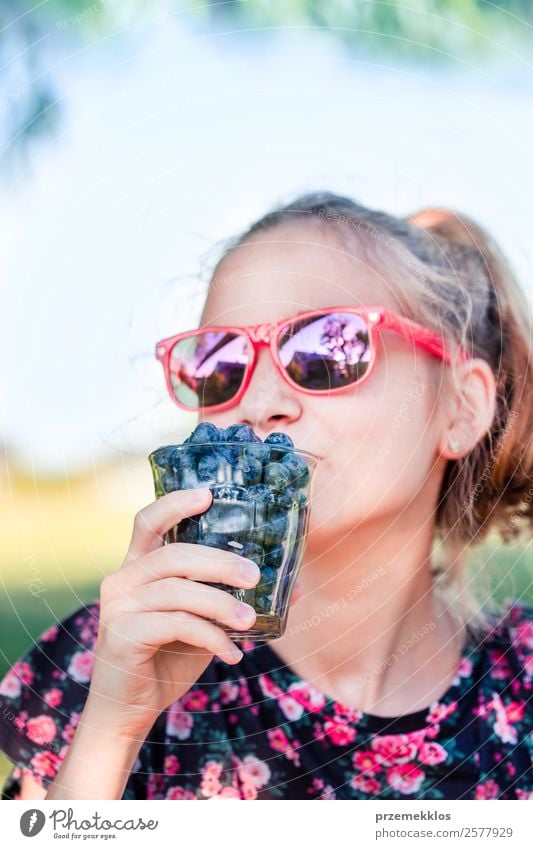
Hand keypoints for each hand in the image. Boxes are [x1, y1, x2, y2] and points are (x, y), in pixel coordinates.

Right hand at [85, 488, 262, 734]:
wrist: (128, 710)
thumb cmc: (166, 658)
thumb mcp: (203, 622)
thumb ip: (230, 599)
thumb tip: (295, 586)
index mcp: (137, 567)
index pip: (148, 522)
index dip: (175, 503)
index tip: (209, 495)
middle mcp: (122, 580)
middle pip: (174, 554)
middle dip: (220, 562)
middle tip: (255, 576)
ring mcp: (117, 607)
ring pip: (178, 590)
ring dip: (221, 603)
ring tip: (250, 621)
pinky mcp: (122, 635)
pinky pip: (176, 625)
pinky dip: (211, 637)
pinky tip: (233, 655)